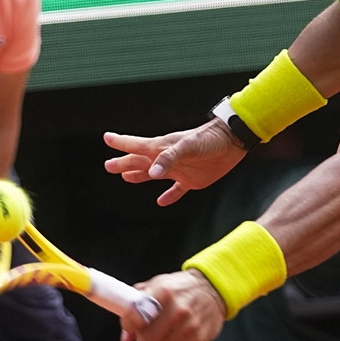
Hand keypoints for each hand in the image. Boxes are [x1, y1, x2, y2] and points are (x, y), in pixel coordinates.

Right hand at [103, 121, 243, 204]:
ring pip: (154, 175)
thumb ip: (169, 158)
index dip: (121, 143)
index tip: (107, 138)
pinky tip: (161, 202)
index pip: (137, 145)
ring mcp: (179, 169)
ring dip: (140, 176)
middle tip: (108, 165)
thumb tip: (152, 173)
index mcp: (163, 148)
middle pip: (140, 162)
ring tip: (126, 177)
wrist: (233, 143)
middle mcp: (167, 159)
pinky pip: (176, 190)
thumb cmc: (209, 140)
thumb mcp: (188, 146)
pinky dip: (168, 196)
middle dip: (124, 163)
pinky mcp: (192, 180)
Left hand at [120, 270, 226, 340]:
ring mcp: (190, 324)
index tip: (132, 326)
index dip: (129, 325)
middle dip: (143, 337)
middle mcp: (178, 309)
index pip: (136, 317)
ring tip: (164, 332)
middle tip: (148, 331)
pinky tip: (176, 336)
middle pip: (147, 339)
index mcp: (164, 292)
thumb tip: (126, 337)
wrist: (213, 288)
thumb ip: (137, 307)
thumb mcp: (157, 286)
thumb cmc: (182, 287)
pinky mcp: (200, 337)